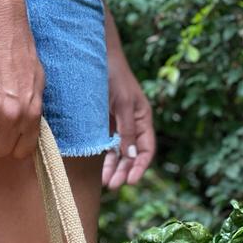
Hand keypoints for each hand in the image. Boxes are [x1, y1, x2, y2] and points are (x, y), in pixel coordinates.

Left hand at [102, 49, 155, 189]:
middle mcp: (132, 124)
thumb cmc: (114, 76)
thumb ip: (126, 130)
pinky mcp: (103, 122)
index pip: (146, 149)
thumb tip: (130, 156)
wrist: (97, 56)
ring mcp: (117, 124)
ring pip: (118, 152)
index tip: (131, 180)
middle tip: (113, 185)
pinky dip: (104, 157)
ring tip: (106, 182)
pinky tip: (100, 168)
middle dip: (124, 170)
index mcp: (143, 119)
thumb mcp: (123, 105)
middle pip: (131, 154)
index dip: (140, 166)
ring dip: (113, 167)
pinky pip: (106, 144)